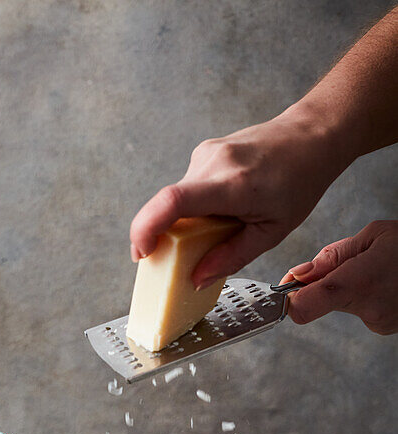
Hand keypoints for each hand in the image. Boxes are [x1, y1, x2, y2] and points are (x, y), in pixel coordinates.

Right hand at [129, 108, 344, 288]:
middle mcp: (213, 162)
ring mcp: (206, 153)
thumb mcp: (272, 231)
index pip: (173, 202)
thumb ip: (232, 257)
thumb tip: (196, 279)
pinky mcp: (204, 153)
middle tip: (182, 260)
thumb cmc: (298, 181)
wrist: (311, 136)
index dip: (146, 229)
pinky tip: (222, 210)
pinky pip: (188, 189)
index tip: (142, 254)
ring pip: (177, 199)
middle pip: (169, 206)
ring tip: (220, 228)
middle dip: (167, 238)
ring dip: (186, 223)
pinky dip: (195, 209)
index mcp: (232, 184)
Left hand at [283, 221, 397, 334]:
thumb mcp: (374, 235)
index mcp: (360, 283)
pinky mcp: (384, 328)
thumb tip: (297, 275)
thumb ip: (332, 257)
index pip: (305, 307)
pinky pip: (360, 309)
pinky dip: (365, 296)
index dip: (287, 303)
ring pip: (342, 304)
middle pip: (321, 302)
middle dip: (324, 284)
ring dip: (348, 288)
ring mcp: (378, 323)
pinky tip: (385, 282)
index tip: (282, 294)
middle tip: (346, 264)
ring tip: (377, 271)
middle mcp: (368, 310)